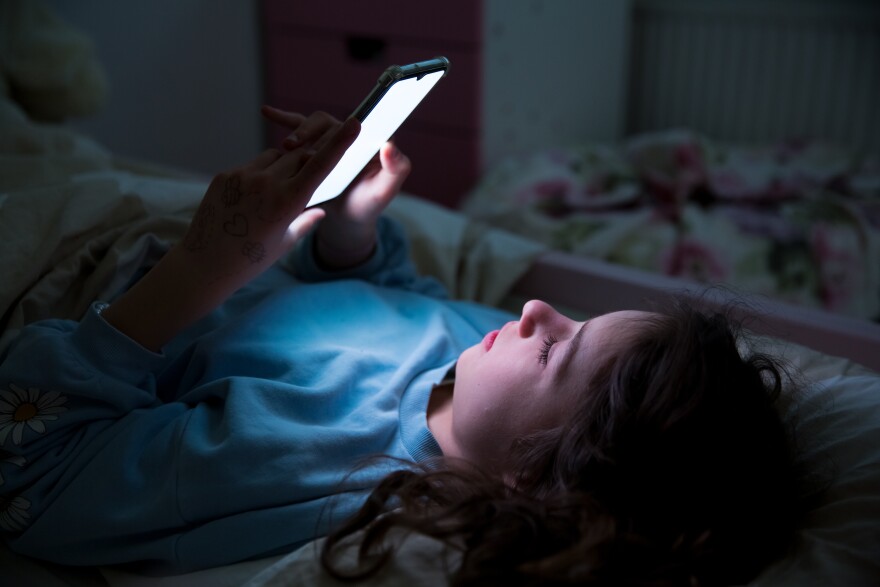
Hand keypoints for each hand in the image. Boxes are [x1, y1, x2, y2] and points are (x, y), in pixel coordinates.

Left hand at [178, 113, 360, 284]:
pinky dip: (259, 175)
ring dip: (283, 166)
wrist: (204, 265)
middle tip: (308, 176)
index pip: (320, 164)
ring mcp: (243, 177)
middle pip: (299, 157)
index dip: (339, 143)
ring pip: (275, 157)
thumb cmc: (250, 260)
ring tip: (272, 196)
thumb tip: (322, 211)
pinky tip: (249, 200)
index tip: (353, 123)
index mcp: (288, 202)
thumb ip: (305, 221)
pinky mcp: (225, 176)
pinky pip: (252, 165)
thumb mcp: (285, 242)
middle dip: (308, 161)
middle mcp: (266, 184)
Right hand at [262, 105, 411, 267]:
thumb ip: (396, 170)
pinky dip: (282, 117)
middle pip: (330, 123)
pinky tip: (266, 112)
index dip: (349, 124)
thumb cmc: (367, 204)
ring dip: (298, 132)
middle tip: (297, 145)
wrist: (346, 216)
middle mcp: (349, 133)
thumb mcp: (384, 192)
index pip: (361, 123)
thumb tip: (390, 145)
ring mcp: (329, 137)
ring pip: (311, 125)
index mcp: (370, 140)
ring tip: (286, 146)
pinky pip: (297, 126)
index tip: (337, 129)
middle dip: (312, 132)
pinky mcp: (312, 143)